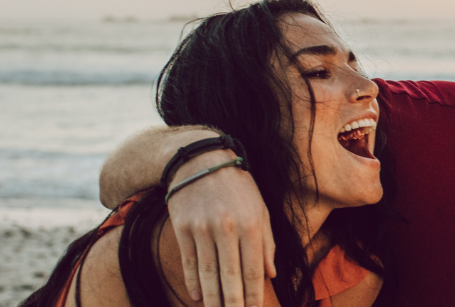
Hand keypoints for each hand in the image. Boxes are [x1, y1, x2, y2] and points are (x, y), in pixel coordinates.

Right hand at [167, 150, 274, 306]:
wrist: (201, 162)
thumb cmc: (238, 188)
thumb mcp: (261, 210)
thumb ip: (267, 243)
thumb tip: (271, 274)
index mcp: (251, 225)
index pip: (254, 271)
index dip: (254, 296)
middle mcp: (227, 228)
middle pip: (230, 277)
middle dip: (233, 304)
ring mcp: (202, 229)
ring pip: (207, 274)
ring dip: (212, 299)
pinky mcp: (182, 228)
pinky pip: (189, 262)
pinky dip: (192, 282)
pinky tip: (197, 297)